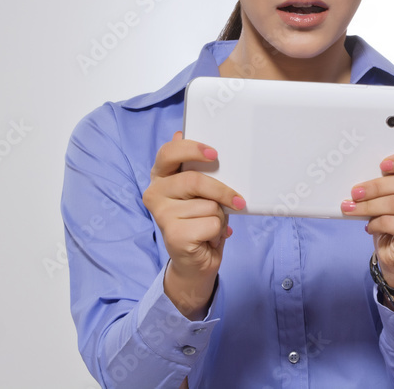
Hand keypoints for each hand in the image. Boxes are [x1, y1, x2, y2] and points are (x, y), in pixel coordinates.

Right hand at [142, 131, 244, 318]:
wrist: (196, 260)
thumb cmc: (199, 219)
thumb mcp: (200, 190)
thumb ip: (194, 165)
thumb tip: (179, 132)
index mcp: (160, 175)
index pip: (169, 153)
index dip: (191, 149)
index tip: (215, 154)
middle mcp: (154, 193)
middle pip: (194, 181)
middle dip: (222, 191)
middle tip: (238, 201)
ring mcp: (161, 215)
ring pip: (208, 205)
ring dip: (219, 216)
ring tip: (210, 225)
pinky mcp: (173, 235)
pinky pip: (211, 223)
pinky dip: (218, 231)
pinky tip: (207, 238)